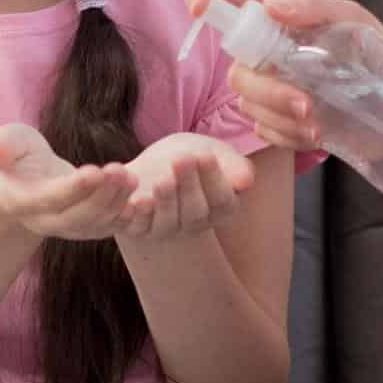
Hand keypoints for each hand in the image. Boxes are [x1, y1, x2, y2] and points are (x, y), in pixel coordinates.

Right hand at [0, 123, 146, 240]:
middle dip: (102, 196)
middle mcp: (45, 221)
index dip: (73, 189)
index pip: (50, 199)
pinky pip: (110, 227)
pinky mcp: (88, 227)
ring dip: (118, 202)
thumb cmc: (14, 153)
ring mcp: (68, 228)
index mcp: (21, 201)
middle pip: (77, 217)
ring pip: (96, 224)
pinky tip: (143, 198)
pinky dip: (128, 217)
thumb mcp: (3, 141)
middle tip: (122, 171)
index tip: (96, 170)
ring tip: (133, 177)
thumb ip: (0, 145)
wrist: (23, 178)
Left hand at [119, 133, 256, 240]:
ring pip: (168, 224)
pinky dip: (137, 214)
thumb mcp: (215, 152)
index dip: (213, 179)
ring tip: (161, 180)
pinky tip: (136, 196)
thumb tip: (245, 181)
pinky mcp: (138, 228)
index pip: (222, 201)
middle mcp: (195, 225)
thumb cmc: (194, 154)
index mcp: (221, 209)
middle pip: (195, 213)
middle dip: (189, 185)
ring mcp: (166, 229)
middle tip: (182, 159)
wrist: (156, 161)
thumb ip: (232, 165)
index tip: (205, 154)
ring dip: (166, 202)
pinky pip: (137, 227)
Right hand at [185, 0, 382, 150]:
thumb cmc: (376, 51)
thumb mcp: (351, 19)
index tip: (197, 7)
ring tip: (320, 120)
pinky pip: (263, 129)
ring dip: (282, 115)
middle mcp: (266, 51)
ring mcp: (268, 87)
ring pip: (247, 103)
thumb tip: (273, 8)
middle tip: (307, 102)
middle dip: (268, 89)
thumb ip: (312, 7)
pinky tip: (318, 131)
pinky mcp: (277, 120)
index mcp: (278, 16)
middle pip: (236, 68)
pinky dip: (289, 134)